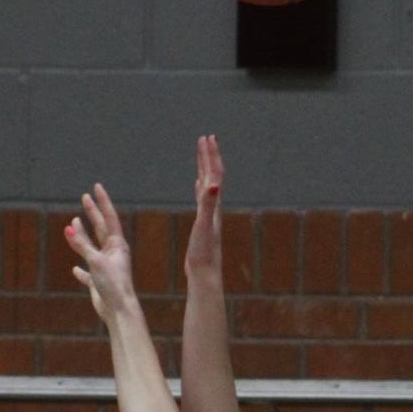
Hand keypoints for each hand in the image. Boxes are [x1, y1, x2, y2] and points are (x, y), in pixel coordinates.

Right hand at [65, 184, 135, 324]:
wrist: (119, 310)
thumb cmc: (113, 283)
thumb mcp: (96, 260)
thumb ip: (83, 245)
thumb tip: (70, 227)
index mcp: (117, 245)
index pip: (109, 217)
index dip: (102, 202)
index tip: (96, 187)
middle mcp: (113, 253)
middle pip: (101, 229)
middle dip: (93, 213)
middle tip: (85, 198)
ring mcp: (106, 267)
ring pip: (92, 247)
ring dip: (82, 237)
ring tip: (74, 224)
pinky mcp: (99, 281)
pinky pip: (88, 272)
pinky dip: (81, 270)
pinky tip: (74, 269)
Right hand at [184, 132, 223, 277]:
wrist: (205, 274)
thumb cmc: (203, 252)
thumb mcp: (203, 225)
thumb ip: (208, 204)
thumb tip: (213, 184)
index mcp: (214, 205)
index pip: (214, 174)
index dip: (211, 155)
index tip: (207, 137)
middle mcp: (214, 207)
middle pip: (213, 176)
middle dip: (209, 156)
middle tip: (206, 138)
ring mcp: (209, 215)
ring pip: (208, 186)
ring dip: (205, 169)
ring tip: (202, 156)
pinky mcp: (203, 223)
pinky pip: (202, 199)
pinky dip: (200, 188)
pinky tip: (198, 187)